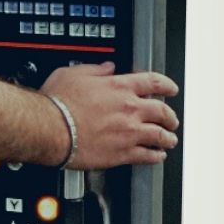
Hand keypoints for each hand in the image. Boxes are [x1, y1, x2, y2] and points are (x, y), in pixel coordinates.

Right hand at [39, 62, 178, 170]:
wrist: (52, 128)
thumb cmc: (59, 102)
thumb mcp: (73, 73)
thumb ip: (94, 69)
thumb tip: (106, 67)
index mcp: (118, 87)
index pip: (153, 82)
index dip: (166, 85)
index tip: (171, 88)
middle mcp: (129, 109)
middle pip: (163, 111)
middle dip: (170, 116)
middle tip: (171, 118)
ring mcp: (129, 133)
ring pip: (160, 135)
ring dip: (168, 137)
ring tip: (169, 139)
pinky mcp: (124, 153)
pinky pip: (149, 156)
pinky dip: (157, 156)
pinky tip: (157, 155)